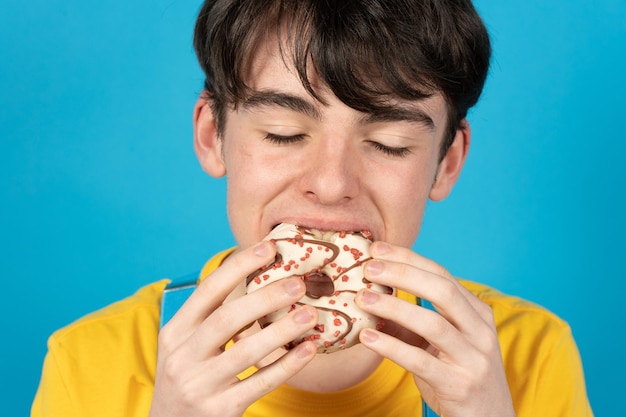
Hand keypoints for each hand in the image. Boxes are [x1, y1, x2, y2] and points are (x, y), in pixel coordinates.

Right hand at [149, 241, 317, 416]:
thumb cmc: (189, 376)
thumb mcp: (186, 345)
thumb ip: (212, 317)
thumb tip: (258, 279)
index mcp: (175, 331)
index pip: (208, 291)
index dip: (239, 266)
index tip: (269, 248)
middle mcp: (183, 356)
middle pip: (228, 319)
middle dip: (265, 298)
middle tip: (298, 284)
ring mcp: (200, 385)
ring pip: (246, 351)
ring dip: (282, 330)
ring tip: (310, 315)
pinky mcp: (220, 410)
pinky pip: (260, 383)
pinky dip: (287, 365)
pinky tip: (308, 350)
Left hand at [355, 242, 515, 416]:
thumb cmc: (458, 374)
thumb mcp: (443, 342)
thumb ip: (416, 319)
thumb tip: (371, 294)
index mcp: (477, 313)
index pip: (442, 275)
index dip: (408, 259)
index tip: (377, 249)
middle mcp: (480, 331)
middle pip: (441, 290)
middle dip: (402, 273)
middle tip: (368, 267)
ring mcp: (473, 359)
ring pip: (432, 323)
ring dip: (394, 306)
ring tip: (362, 298)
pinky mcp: (459, 385)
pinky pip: (420, 361)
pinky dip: (391, 346)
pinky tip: (367, 337)